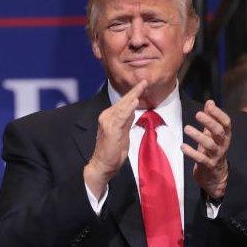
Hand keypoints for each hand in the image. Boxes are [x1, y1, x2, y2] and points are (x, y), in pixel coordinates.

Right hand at [83, 80, 147, 198]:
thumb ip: (126, 121)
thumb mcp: (122, 134)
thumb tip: (132, 110)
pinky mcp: (111, 130)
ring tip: (141, 87)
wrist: (102, 165)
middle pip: (123, 102)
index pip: (123, 103)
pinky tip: (134, 101)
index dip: (133, 94)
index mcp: (109, 117)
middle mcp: (106, 117)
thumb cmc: (112, 152)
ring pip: (122, 107)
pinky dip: (128, 108)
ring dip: (132, 96)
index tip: (142, 85)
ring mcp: (107, 123)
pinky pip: (121, 117)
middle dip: (134, 91)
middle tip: (144, 81)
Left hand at [182, 100, 230, 198]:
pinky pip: (201, 159)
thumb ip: (211, 119)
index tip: (209, 106)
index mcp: (225, 136)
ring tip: (186, 128)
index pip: (226, 123)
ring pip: (210, 145)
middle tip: (197, 114)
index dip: (219, 114)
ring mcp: (216, 156)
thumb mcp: (212, 135)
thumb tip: (210, 101)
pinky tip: (183, 146)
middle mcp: (223, 145)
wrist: (215, 176)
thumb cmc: (212, 151)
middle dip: (209, 122)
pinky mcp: (208, 166)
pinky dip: (191, 152)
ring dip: (198, 136)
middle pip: (219, 132)